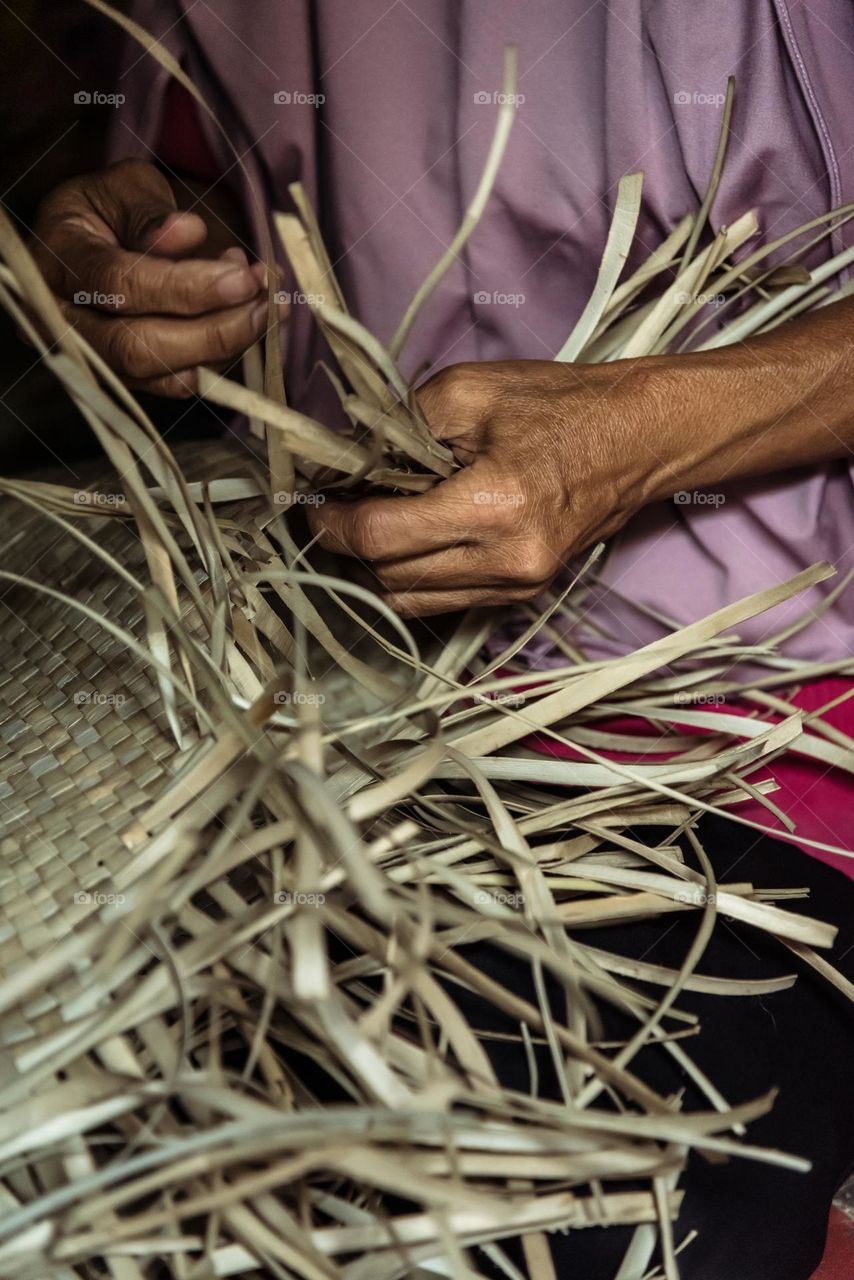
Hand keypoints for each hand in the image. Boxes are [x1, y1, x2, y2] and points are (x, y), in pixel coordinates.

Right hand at [29, 158, 268, 396]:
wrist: (96, 240)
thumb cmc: (109, 208)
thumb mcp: (124, 187)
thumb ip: (150, 211)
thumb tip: (189, 234)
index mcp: (56, 259)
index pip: (119, 285)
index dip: (184, 287)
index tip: (241, 278)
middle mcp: (62, 320)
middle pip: (138, 347)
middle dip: (213, 329)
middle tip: (264, 299)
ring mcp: (93, 357)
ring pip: (161, 374)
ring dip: (227, 344)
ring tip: (267, 304)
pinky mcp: (126, 378)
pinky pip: (177, 384)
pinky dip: (222, 358)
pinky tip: (251, 323)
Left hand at [309, 360, 670, 615]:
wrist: (638, 438)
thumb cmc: (560, 405)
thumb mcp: (468, 391)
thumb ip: (396, 427)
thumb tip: (342, 460)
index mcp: (494, 507)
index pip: (380, 537)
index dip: (331, 523)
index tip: (312, 502)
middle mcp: (507, 561)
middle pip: (389, 577)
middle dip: (349, 544)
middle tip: (333, 506)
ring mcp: (518, 585)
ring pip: (411, 601)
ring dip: (377, 567)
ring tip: (368, 523)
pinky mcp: (522, 592)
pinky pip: (444, 602)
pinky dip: (413, 577)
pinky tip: (407, 540)